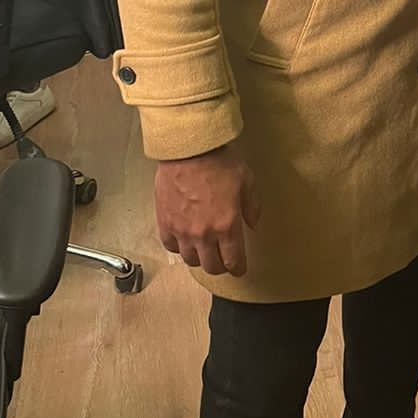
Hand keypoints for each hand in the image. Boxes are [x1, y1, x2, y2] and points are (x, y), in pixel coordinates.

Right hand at [154, 144, 260, 277]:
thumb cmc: (219, 162)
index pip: (233, 261)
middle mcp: (204, 234)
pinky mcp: (165, 223)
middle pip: (211, 266)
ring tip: (203, 249)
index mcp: (227, 226)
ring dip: (199, 258)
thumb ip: (252, 206)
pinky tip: (184, 239)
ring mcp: (182, 231)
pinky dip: (179, 247)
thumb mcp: (247, 180)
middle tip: (223, 259)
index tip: (239, 268)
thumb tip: (252, 223)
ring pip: (190, 260)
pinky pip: (171, 246)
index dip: (238, 268)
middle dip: (220, 266)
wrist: (188, 149)